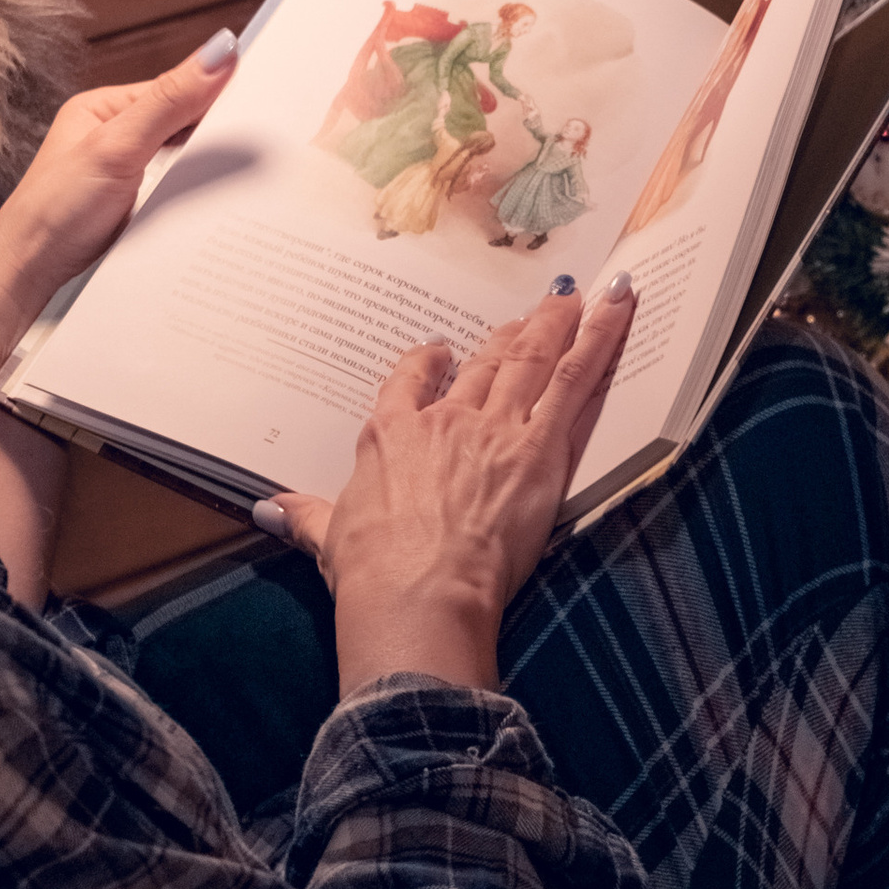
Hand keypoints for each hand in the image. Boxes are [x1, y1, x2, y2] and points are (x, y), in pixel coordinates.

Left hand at [0, 28, 237, 609]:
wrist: (23, 308)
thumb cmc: (48, 223)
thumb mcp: (112, 150)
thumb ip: (169, 101)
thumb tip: (224, 48)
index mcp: (104, 114)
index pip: (184, 92)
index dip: (231, 96)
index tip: (285, 99)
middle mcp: (120, 151)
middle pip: (195, 138)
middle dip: (235, 148)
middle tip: (296, 150)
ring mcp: (134, 197)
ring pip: (197, 181)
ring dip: (229, 191)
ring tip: (285, 192)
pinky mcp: (145, 237)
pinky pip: (191, 218)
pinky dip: (218, 223)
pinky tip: (251, 231)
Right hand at [258, 278, 635, 692]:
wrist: (418, 593)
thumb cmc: (373, 572)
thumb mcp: (328, 538)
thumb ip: (304, 516)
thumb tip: (269, 511)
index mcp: (391, 434)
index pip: (410, 380)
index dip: (427, 363)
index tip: (438, 352)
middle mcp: (446, 420)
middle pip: (483, 364)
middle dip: (508, 337)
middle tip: (529, 314)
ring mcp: (496, 428)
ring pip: (532, 360)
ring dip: (556, 323)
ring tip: (575, 295)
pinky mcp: (541, 447)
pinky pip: (577, 380)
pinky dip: (601, 338)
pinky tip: (618, 308)